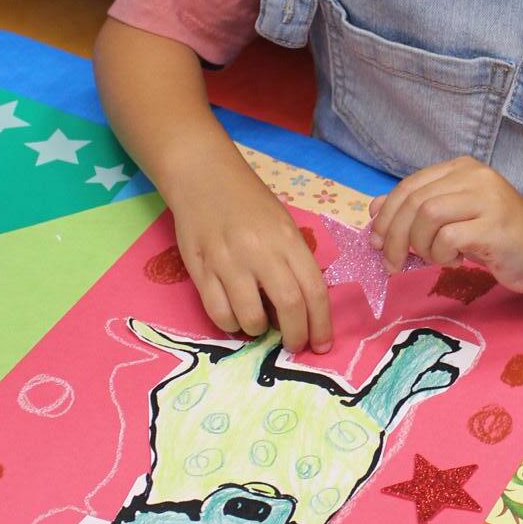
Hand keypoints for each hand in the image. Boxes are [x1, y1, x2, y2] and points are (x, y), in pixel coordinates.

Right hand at [166, 150, 332, 354]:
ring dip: (259, 331)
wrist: (204, 177)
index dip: (321, 324)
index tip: (321, 344)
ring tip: (259, 325)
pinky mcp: (200, 269)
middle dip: (296, 336)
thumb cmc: (249, 201)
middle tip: (294, 346)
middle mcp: (260, 250)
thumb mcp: (282, 223)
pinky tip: (234, 317)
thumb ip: (292, 260)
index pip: (313, 289)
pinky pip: (219, 313)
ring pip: (251, 317)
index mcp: (287, 238)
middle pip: (289, 306)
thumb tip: (300, 307)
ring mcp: (228, 261)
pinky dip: (231, 325)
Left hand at [367, 156, 522, 292]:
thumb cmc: (496, 236)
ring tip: (435, 257)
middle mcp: (474, 175)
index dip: (387, 214)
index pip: (409, 185)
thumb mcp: (452, 218)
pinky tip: (456, 260)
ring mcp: (487, 198)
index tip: (377, 241)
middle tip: (392, 263)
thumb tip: (374, 211)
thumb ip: (417, 210)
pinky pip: (448, 238)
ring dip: (420, 245)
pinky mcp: (495, 225)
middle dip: (395, 235)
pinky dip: (441, 254)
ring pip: (427, 215)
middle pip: (415, 200)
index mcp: (461, 168)